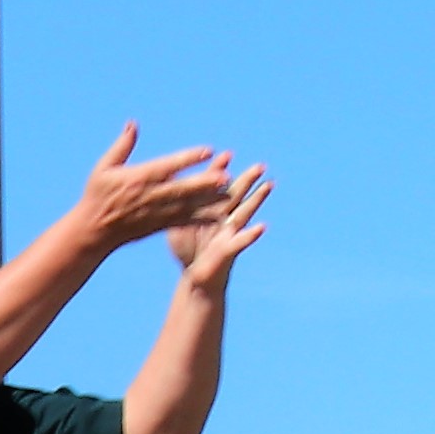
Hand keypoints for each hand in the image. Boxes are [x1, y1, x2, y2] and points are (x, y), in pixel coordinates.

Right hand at [67, 126, 260, 266]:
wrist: (93, 230)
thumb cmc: (97, 194)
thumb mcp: (104, 167)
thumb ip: (122, 146)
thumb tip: (133, 123)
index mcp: (139, 177)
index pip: (168, 165)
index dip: (188, 158)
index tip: (208, 151)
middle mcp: (150, 195)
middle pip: (182, 188)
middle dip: (205, 183)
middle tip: (226, 176)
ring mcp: (156, 212)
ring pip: (187, 206)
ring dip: (209, 201)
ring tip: (230, 194)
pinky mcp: (159, 226)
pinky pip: (183, 222)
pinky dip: (201, 219)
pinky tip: (219, 216)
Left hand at [171, 160, 271, 293]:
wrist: (195, 278)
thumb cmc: (187, 249)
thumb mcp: (175, 224)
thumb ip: (174, 207)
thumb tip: (165, 187)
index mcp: (210, 209)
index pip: (215, 186)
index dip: (220, 171)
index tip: (227, 155)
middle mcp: (224, 218)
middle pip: (237, 194)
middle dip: (248, 179)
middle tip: (260, 164)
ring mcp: (229, 232)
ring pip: (245, 212)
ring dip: (257, 198)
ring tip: (269, 185)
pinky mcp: (229, 249)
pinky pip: (241, 241)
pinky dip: (251, 234)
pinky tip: (262, 227)